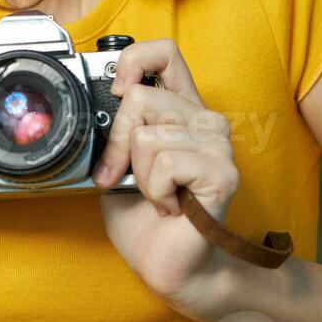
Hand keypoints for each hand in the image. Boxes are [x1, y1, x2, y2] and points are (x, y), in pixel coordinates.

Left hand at [93, 38, 239, 307]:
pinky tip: (170, 206)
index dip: (134, 61)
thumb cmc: (144, 218)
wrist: (170, 268)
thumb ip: (116, 131)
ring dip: (139, 175)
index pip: (164, 54)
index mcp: (180, 110)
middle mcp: (204, 120)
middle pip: (141, 98)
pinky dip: (155, 191)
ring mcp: (218, 145)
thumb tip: (99, 105)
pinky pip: (165, 163)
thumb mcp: (118, 164)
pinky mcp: (222, 172)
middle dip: (118, 144)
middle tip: (127, 178)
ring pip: (147, 135)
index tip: (117, 91)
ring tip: (157, 196)